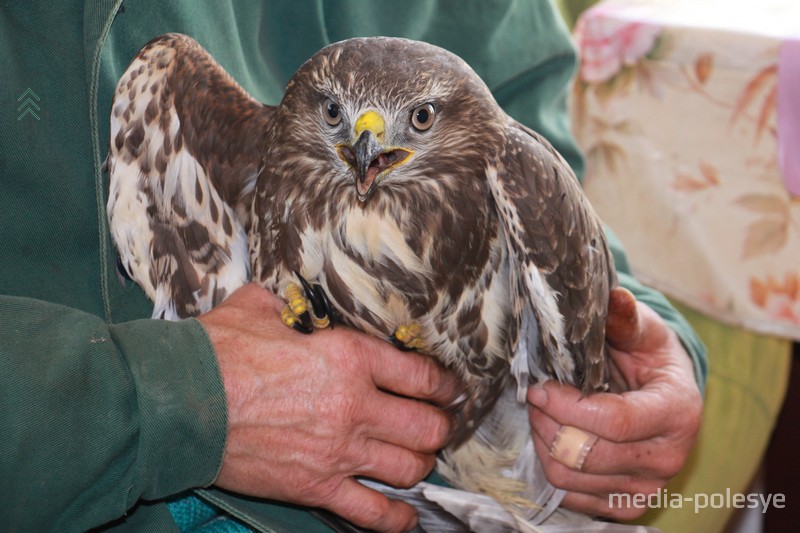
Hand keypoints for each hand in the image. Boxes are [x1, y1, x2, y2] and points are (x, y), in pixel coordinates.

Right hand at [199, 284, 458, 532]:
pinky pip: (372, 513)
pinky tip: (406, 515)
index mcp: (349, 357)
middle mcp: (355, 406)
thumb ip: (289, 306)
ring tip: (419, 458)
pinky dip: (396, 518)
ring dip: (422, 465)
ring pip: (410, 468)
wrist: (179, 403)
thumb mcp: (258, 309)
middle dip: (441, 426)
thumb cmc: (217, 352)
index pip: (422, 375)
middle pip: (428, 426)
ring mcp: (339, 451)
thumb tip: (291, 301)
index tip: (450, 388)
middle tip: (439, 423)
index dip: (445, 384)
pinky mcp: (316, 486)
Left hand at [527, 287, 701, 519]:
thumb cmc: (650, 357)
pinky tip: (554, 436)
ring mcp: (648, 487)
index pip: (613, 421)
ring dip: (544, 441)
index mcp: (678, 412)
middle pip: (585, 453)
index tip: (539, 386)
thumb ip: (626, 319)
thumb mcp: (644, 331)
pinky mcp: (627, 505)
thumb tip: (616, 298)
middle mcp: (668, 457)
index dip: (565, 405)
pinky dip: (551, 464)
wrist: (664, 394)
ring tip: (541, 413)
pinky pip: (570, 495)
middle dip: (548, 421)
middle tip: (535, 396)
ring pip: (569, 475)